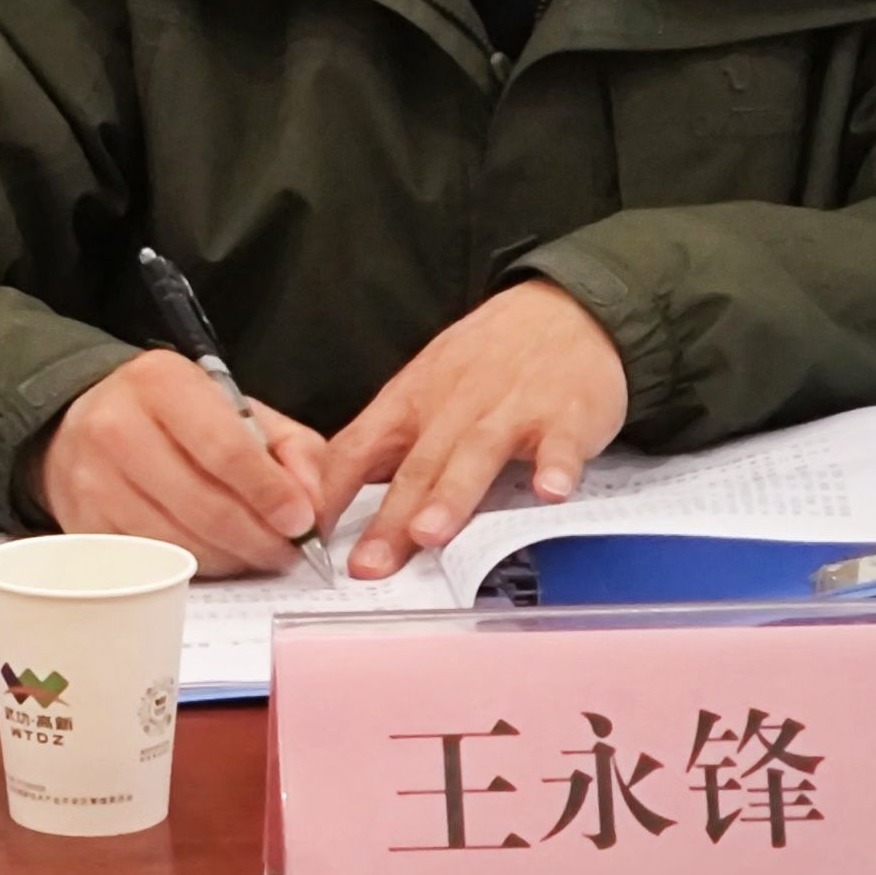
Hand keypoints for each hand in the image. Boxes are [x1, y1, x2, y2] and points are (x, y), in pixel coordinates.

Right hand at [34, 350, 331, 576]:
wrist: (84, 419)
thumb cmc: (170, 416)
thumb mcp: (234, 407)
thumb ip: (291, 448)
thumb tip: (312, 505)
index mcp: (161, 384)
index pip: (226, 449)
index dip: (270, 493)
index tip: (301, 521)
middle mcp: (117, 427)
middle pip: (204, 505)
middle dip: (259, 539)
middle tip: (288, 551)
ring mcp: (93, 479)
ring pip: (180, 542)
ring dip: (231, 558)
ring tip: (255, 552)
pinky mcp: (83, 522)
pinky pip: (153, 563)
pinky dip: (194, 566)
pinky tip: (214, 553)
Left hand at [320, 280, 627, 577]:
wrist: (562, 310)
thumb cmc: (485, 359)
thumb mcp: (421, 387)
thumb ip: (387, 441)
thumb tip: (336, 494)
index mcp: (409, 402)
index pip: (357, 449)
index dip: (331, 493)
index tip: (312, 536)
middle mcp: (452, 407)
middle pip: (415, 467)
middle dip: (389, 519)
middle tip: (368, 563)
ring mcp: (509, 411)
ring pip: (474, 456)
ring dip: (452, 496)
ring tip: (430, 534)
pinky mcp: (564, 416)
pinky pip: (558, 445)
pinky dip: (555, 467)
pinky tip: (549, 492)